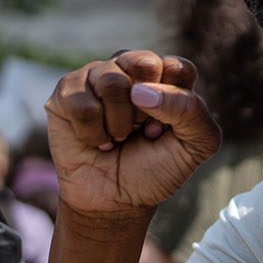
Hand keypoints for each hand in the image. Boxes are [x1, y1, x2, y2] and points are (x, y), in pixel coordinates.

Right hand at [44, 51, 220, 220]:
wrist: (116, 199)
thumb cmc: (157, 168)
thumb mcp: (196, 145)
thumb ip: (192, 112)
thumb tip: (141, 91)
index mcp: (167, 79)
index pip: (179, 68)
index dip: (176, 102)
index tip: (168, 129)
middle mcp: (131, 71)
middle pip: (144, 63)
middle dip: (146, 108)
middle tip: (141, 129)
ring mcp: (96, 77)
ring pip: (111, 82)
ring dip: (119, 124)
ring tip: (118, 138)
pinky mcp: (66, 92)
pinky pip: (82, 104)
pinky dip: (93, 133)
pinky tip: (96, 140)